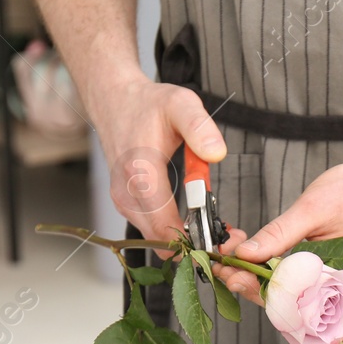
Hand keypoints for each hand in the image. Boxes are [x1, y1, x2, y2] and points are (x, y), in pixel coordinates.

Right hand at [94, 77, 226, 254]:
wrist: (115, 100)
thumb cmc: (148, 104)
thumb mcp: (180, 104)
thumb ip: (200, 128)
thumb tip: (217, 153)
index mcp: (140, 173)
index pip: (165, 227)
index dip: (196, 240)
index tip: (224, 237)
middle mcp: (126, 193)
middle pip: (161, 239)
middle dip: (195, 243)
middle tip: (227, 235)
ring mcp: (122, 200)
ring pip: (155, 237)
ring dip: (184, 239)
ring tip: (216, 226)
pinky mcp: (124, 203)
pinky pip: (149, 228)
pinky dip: (172, 230)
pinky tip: (193, 220)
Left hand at [214, 153, 342, 302]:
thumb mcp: (313, 208)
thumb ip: (279, 235)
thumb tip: (244, 255)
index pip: (293, 296)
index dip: (255, 286)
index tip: (226, 271)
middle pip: (288, 301)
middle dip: (251, 280)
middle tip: (221, 259)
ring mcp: (338, 289)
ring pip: (288, 294)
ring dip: (257, 275)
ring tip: (232, 251)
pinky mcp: (328, 280)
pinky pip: (295, 283)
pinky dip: (271, 269)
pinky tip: (251, 253)